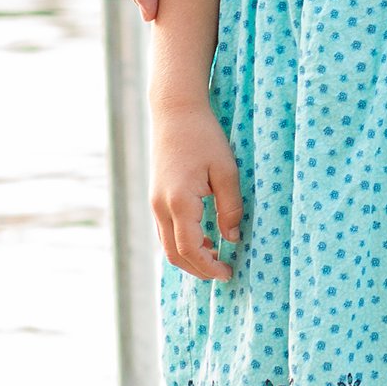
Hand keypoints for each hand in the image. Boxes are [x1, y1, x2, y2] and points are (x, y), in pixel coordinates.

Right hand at [150, 99, 240, 278]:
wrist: (175, 112)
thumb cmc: (204, 137)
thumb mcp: (226, 170)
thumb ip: (230, 207)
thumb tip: (232, 238)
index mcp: (179, 202)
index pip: (190, 249)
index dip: (209, 267)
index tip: (228, 273)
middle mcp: (160, 207)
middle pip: (175, 254)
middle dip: (199, 269)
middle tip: (224, 273)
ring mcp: (154, 203)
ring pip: (167, 245)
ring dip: (190, 258)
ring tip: (216, 258)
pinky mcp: (155, 197)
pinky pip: (165, 231)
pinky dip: (182, 243)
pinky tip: (204, 239)